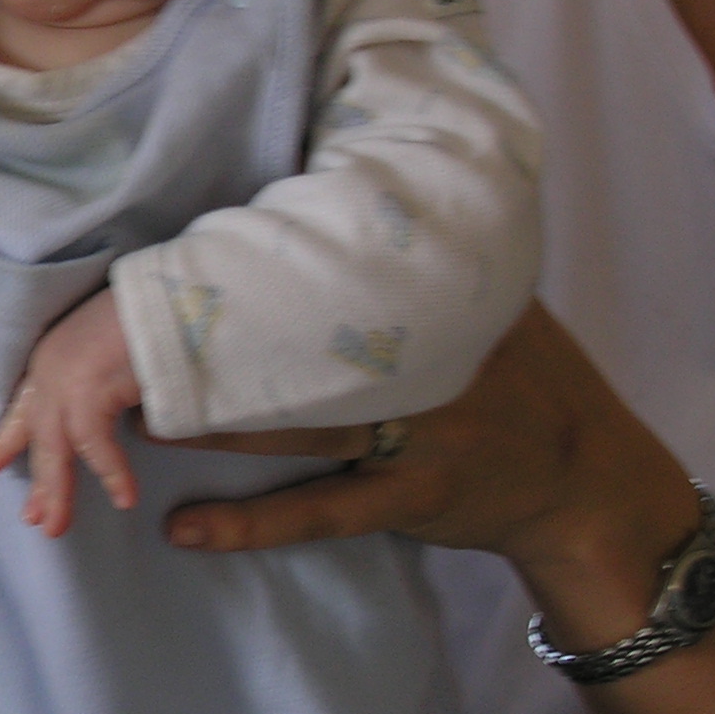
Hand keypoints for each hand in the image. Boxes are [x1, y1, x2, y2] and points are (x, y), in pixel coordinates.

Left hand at [0, 288, 142, 537]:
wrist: (176, 291)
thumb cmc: (156, 316)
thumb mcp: (118, 353)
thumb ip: (105, 386)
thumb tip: (120, 423)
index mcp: (54, 355)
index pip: (22, 406)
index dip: (4, 441)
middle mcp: (51, 364)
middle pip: (38, 434)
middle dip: (38, 481)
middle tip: (35, 520)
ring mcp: (66, 375)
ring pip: (56, 446)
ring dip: (58, 490)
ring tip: (56, 528)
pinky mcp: (88, 387)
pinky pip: (96, 445)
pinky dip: (112, 474)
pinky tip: (124, 499)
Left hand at [157, 303, 688, 592]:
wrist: (588, 480)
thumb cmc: (522, 381)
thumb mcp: (486, 303)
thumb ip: (416, 266)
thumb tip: (356, 187)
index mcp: (429, 299)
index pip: (330, 274)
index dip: (251, 273)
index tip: (180, 264)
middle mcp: (422, 356)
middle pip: (296, 345)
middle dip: (211, 348)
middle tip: (125, 342)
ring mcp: (417, 429)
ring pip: (293, 426)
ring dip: (208, 424)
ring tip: (127, 422)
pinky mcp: (412, 497)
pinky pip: (319, 512)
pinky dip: (247, 524)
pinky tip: (183, 526)